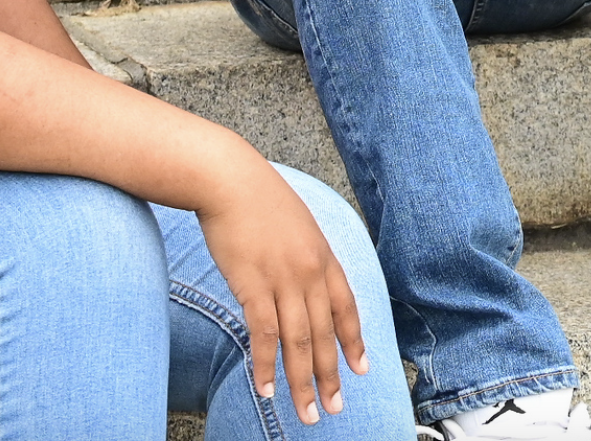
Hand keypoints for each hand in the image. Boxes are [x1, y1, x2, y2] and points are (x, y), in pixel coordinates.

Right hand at [196, 157, 370, 424]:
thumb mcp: (297, 226)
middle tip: (334, 408)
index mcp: (324, 256)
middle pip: (325, 333)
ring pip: (299, 341)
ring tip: (305, 412)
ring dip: (302, 381)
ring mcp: (283, 278)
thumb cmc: (259, 200)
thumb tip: (307, 282)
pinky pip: (264, 334)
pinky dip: (266, 364)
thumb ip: (306, 256)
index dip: (354, 340)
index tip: (361, 369)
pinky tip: (266, 387)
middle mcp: (310, 271)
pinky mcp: (253, 284)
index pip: (346, 307)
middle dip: (331, 375)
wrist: (230, 179)